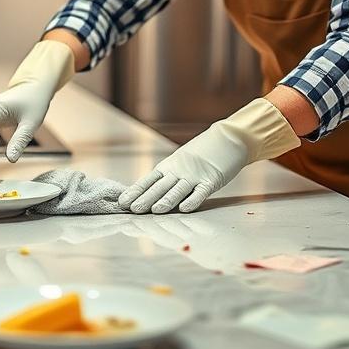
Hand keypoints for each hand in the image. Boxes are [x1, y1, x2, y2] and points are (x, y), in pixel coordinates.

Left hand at [119, 98, 300, 213]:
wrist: (227, 138)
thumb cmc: (201, 154)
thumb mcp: (179, 163)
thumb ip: (166, 178)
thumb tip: (146, 195)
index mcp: (168, 167)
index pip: (148, 181)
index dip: (135, 191)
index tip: (121, 201)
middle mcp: (178, 171)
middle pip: (160, 187)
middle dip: (145, 199)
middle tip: (132, 210)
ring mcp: (195, 175)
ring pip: (178, 190)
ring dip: (166, 201)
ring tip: (155, 210)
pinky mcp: (212, 179)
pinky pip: (201, 191)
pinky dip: (192, 200)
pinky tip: (184, 208)